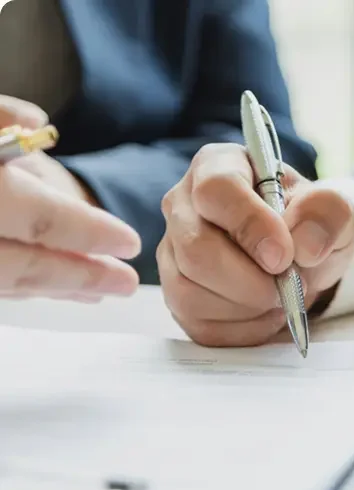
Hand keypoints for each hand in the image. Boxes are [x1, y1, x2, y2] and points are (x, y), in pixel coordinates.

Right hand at [0, 95, 140, 301]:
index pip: (42, 218)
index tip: (130, 243)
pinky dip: (20, 288)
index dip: (91, 234)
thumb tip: (37, 121)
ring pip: (4, 282)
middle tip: (127, 285)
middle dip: (82, 277)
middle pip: (27, 264)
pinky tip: (47, 288)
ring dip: (55, 289)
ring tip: (98, 294)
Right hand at [158, 143, 353, 345]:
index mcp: (217, 167)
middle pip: (195, 248)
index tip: (283, 257)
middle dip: (250, 280)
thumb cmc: (304, 225)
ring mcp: (172, 251)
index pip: (216, 189)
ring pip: (189, 291)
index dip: (250, 225)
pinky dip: (241, 328)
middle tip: (289, 285)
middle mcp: (183, 206)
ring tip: (278, 296)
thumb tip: (304, 245)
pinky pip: (196, 323)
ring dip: (247, 307)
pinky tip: (263, 312)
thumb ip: (327, 212)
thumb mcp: (331, 210)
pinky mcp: (175, 293)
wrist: (296, 258)